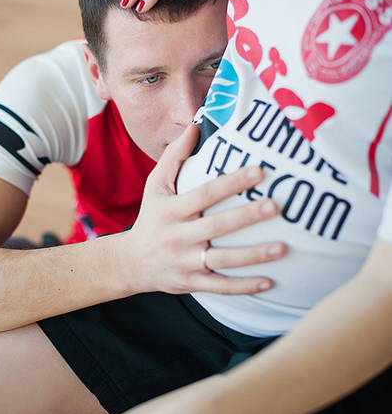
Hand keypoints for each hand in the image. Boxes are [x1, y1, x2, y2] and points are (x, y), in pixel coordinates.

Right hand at [121, 124, 284, 295]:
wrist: (130, 262)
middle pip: (217, 226)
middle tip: (275, 206)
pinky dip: (244, 287)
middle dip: (246, 216)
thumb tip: (195, 126)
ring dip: (253, 255)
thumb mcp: (155, 186)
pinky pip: (220, 287)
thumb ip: (174, 157)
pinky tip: (269, 282)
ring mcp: (185, 262)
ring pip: (222, 260)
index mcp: (171, 209)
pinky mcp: (191, 283)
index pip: (205, 193)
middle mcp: (177, 236)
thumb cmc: (151, 218)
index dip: (232, 182)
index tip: (259, 171)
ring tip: (282, 248)